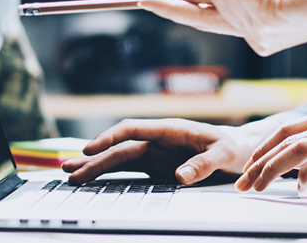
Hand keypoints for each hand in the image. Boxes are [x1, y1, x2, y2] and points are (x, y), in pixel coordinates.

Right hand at [62, 118, 278, 184]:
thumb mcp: (224, 153)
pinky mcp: (157, 165)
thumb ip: (204, 162)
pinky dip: (111, 173)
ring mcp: (156, 152)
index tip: (90, 148)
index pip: (134, 128)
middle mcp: (159, 139)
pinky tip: (96, 178)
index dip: (110, 136)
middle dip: (95, 156)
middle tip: (69, 169)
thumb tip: (179, 176)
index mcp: (171, 129)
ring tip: (72, 173)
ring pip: (121, 156)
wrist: (237, 148)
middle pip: (121, 145)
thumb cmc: (232, 146)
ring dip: (97, 165)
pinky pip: (131, 169)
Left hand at [235, 106, 306, 192]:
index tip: (248, 167)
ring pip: (298, 148)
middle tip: (244, 182)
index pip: (287, 129)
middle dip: (260, 161)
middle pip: (287, 138)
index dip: (263, 148)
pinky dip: (305, 175)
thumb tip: (286, 164)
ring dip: (273, 169)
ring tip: (260, 187)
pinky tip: (301, 189)